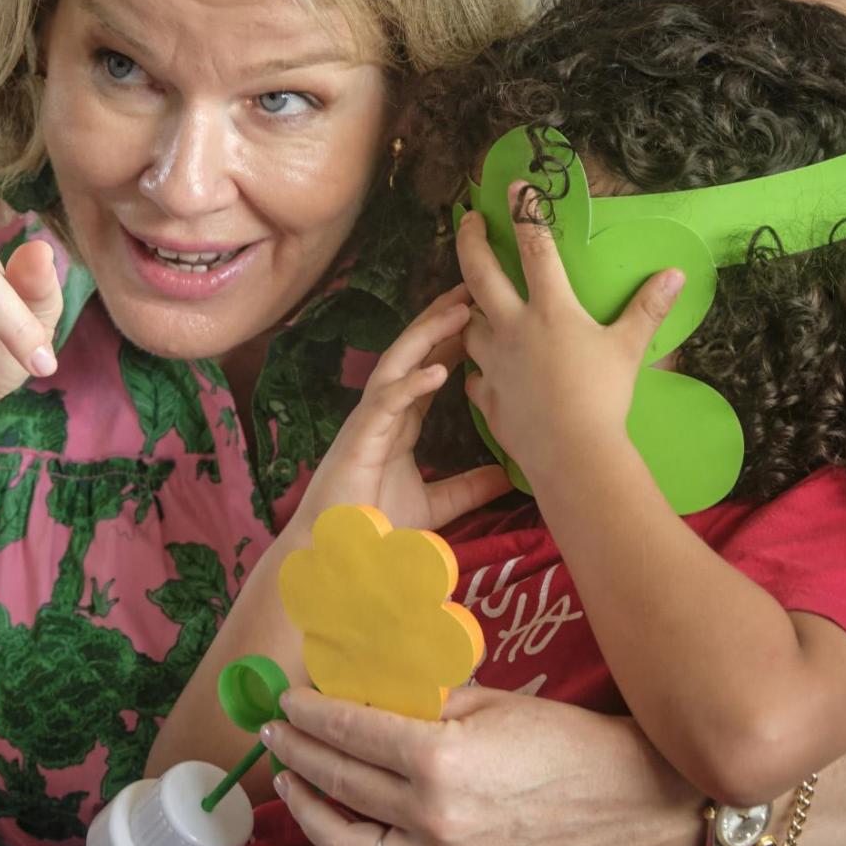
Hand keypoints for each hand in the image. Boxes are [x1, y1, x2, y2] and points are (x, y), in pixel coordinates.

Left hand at [262, 684, 701, 845]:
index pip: (350, 732)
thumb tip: (359, 691)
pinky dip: (354, 842)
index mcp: (441, 760)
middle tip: (274, 731)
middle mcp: (435, 819)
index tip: (285, 699)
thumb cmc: (558, 738)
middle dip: (297, 752)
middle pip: (340, 781)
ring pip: (346, 841)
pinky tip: (340, 815)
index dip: (309, 713)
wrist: (624, 800)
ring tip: (290, 780)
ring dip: (308, 806)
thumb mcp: (484, 701)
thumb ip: (417, 702)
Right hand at [293, 285, 509, 535]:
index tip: (482, 318)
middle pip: (412, 355)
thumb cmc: (375, 526)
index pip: (427, 370)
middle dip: (439, 321)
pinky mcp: (359, 439)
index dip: (451, 343)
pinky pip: (385, 402)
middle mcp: (383, 414)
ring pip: (397, 365)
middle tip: (471, 291)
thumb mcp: (437, 505)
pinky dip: (410, 384)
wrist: (337, 553)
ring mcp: (369, 422)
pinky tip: (436, 371)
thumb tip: (507, 476)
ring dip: (427, 336)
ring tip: (459, 311)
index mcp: (399, 423)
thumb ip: (468, 487)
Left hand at [457, 188, 683, 488]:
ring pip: (468, 323)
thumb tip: (675, 273)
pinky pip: (474, 373)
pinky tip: (484, 367)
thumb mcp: (629, 349)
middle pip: (479, 273)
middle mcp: (512, 327)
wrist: (572, 454)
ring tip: (474, 302)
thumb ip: (647, 308)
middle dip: (471, 241)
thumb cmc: (603, 397)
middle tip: (469, 221)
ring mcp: (492, 361)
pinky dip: (478, 366)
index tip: (516, 185)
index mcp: (550, 309)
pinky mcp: (485, 394)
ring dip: (469, 309)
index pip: (535, 247)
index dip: (527, 212)